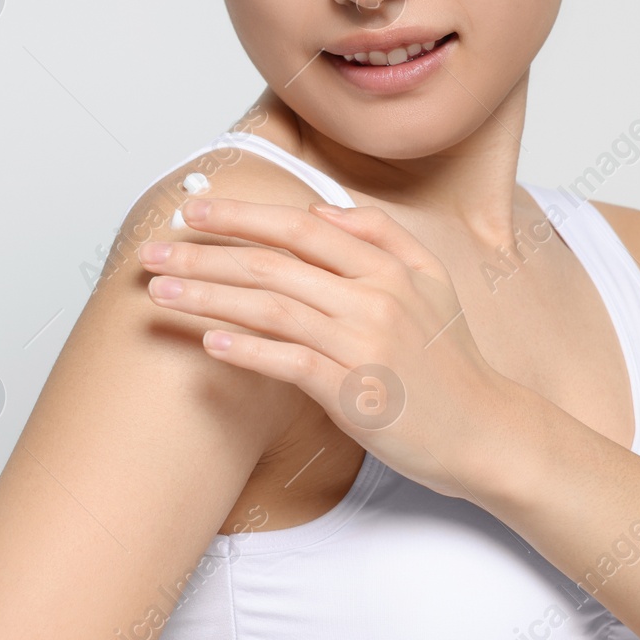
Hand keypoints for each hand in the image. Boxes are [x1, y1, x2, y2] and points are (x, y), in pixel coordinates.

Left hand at [136, 195, 516, 504]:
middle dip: (205, 254)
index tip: (193, 209)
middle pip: (273, 264)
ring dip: (208, 297)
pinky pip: (289, 362)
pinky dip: (246, 349)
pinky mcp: (354, 392)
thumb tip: (319, 210)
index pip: (301, 227)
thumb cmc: (449, 361)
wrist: (486, 431)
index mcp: (388, 266)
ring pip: (271, 308)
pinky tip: (208, 341)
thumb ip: (380, 237)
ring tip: (161, 292)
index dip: (242, 215)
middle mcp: (374, 297)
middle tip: (153, 252)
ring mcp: (363, 344)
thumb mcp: (431, 282)